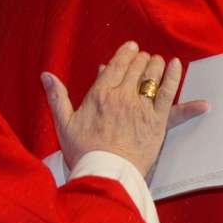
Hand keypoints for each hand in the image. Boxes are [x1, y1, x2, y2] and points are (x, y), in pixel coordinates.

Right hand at [42, 42, 207, 178]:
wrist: (106, 175)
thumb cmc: (84, 153)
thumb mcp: (64, 124)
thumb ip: (56, 97)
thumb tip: (46, 76)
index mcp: (100, 94)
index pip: (116, 65)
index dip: (125, 53)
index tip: (131, 47)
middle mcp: (122, 97)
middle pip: (135, 68)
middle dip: (140, 59)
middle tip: (144, 56)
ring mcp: (141, 108)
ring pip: (152, 76)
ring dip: (155, 64)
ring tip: (157, 60)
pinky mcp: (157, 121)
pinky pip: (168, 93)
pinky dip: (173, 77)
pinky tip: (176, 66)